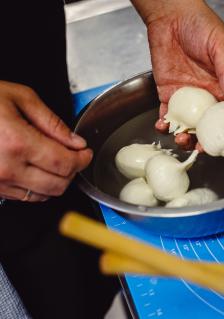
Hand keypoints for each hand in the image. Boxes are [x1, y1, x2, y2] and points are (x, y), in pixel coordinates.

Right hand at [0, 81, 91, 201]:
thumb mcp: (19, 97)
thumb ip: (52, 122)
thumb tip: (75, 141)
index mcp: (17, 142)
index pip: (65, 164)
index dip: (83, 160)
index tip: (86, 153)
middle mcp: (6, 167)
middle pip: (58, 185)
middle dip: (72, 171)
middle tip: (73, 156)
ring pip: (43, 195)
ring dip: (56, 181)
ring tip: (53, 161)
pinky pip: (24, 196)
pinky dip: (37, 186)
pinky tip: (34, 168)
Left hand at [132, 0, 223, 148]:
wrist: (171, 15)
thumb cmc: (202, 25)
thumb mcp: (221, 47)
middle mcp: (210, 94)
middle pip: (212, 125)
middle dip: (209, 139)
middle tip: (203, 149)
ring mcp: (189, 97)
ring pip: (191, 125)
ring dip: (187, 136)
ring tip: (182, 138)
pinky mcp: (169, 94)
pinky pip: (168, 115)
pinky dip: (165, 125)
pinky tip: (163, 127)